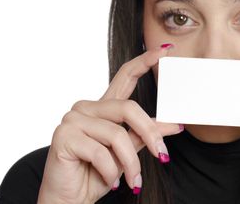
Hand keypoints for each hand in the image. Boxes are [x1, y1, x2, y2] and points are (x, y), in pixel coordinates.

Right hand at [37, 43, 182, 203]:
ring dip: (130, 163)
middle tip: (163, 156)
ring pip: (117, 134)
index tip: (165, 49)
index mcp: (103, 107)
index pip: (125, 76)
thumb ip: (146, 135)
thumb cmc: (97, 175)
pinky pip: (100, 152)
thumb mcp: (127, 152)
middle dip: (150, 134)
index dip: (145, 61)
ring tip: (132, 179)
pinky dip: (111, 171)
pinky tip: (110, 181)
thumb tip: (175, 124)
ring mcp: (73, 119)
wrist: (70, 200)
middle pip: (128, 108)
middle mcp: (86, 107)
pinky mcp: (64, 136)